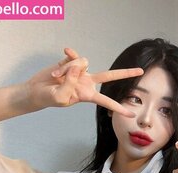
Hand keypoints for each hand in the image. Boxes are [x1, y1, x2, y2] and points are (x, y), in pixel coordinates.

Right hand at [25, 47, 143, 115]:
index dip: (118, 108)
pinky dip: (67, 57)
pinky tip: (64, 52)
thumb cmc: (49, 98)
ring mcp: (80, 71)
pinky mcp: (72, 61)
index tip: (131, 115)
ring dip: (67, 69)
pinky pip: (74, 55)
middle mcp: (88, 83)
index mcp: (87, 95)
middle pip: (110, 77)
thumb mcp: (60, 95)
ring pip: (82, 63)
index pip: (107, 102)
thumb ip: (71, 82)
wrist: (37, 90)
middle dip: (125, 74)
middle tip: (140, 71)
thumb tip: (78, 65)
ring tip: (56, 77)